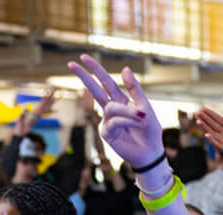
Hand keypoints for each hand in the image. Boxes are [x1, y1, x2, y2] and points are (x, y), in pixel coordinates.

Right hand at [69, 55, 162, 170]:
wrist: (151, 151)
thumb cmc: (149, 130)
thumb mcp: (145, 105)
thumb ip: (134, 88)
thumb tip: (125, 68)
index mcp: (120, 100)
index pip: (106, 82)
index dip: (96, 69)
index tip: (83, 57)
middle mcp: (111, 110)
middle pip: (95, 90)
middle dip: (84, 77)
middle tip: (71, 64)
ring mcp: (107, 121)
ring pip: (112, 108)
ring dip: (129, 112)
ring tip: (142, 118)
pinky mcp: (106, 133)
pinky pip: (115, 121)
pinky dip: (128, 120)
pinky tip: (138, 124)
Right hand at [195, 108, 222, 176]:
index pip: (218, 119)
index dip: (210, 114)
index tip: (202, 108)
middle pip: (213, 125)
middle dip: (205, 118)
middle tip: (197, 112)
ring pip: (213, 134)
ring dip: (205, 128)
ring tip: (198, 121)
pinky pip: (218, 145)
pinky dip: (212, 140)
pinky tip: (206, 135)